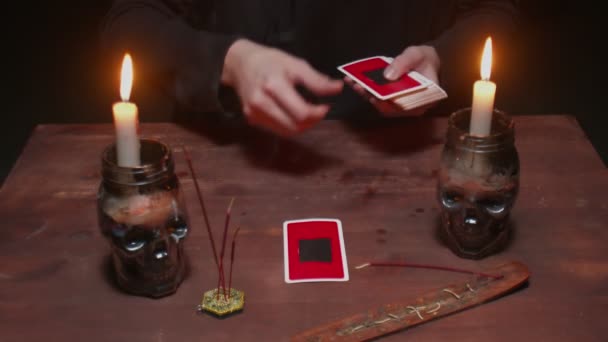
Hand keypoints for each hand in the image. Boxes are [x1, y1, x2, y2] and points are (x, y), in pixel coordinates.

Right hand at [222, 39, 342, 136]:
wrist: (240, 64)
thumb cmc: (269, 61)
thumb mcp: (295, 64)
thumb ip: (317, 81)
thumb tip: (337, 89)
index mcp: (273, 86)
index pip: (301, 113)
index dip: (317, 114)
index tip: (325, 107)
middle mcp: (261, 102)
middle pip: (294, 126)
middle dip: (312, 122)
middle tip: (319, 111)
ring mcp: (254, 113)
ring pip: (286, 132)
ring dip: (302, 126)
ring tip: (308, 112)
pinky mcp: (251, 119)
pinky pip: (277, 129)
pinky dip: (290, 125)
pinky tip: (293, 113)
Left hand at [346, 45, 440, 116]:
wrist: (424, 61)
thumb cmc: (423, 59)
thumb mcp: (416, 55)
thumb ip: (403, 63)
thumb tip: (387, 75)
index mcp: (425, 99)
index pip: (405, 106)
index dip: (389, 103)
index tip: (374, 97)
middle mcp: (412, 108)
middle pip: (390, 107)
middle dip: (372, 96)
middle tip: (357, 86)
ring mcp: (401, 106)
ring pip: (381, 104)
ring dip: (366, 94)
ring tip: (353, 83)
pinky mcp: (391, 102)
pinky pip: (378, 99)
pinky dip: (366, 91)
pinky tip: (355, 82)